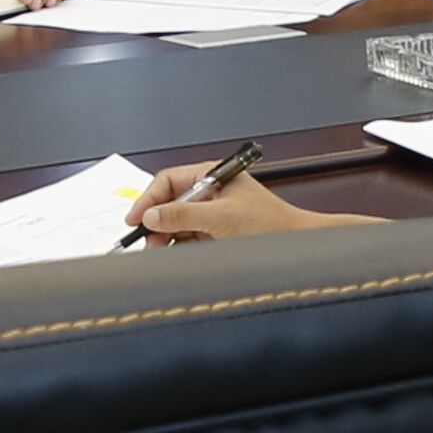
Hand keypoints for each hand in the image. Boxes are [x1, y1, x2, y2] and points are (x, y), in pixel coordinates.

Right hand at [131, 168, 325, 240]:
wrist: (297, 245)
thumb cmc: (271, 224)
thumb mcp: (221, 218)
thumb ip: (183, 214)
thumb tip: (151, 216)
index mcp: (211, 175)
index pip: (167, 181)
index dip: (148, 200)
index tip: (135, 220)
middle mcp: (209, 192)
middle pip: (168, 204)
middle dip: (157, 224)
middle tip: (150, 244)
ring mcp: (211, 213)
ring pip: (176, 224)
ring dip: (167, 239)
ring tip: (163, 253)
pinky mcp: (215, 233)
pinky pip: (188, 238)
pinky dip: (180, 248)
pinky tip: (178, 256)